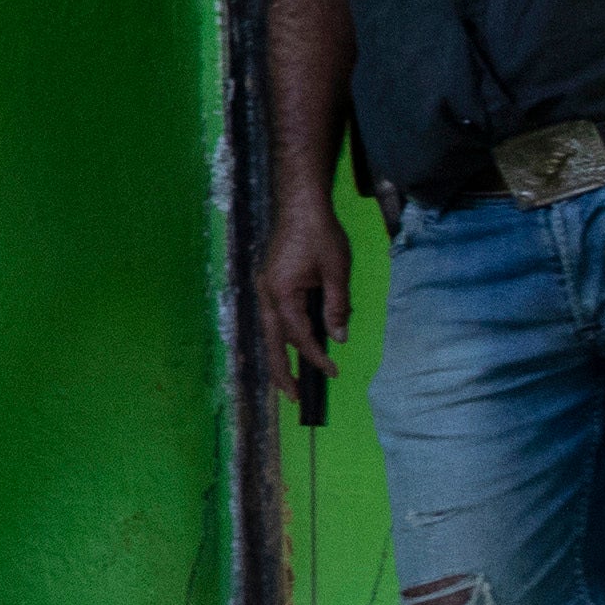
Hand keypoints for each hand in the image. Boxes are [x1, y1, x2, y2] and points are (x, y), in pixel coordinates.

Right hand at [251, 195, 350, 393]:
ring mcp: (265, 289)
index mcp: (282, 293)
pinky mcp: (269, 284)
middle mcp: (267, 294)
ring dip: (278, 357)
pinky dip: (280, 338)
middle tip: (292, 399)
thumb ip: (337, 306)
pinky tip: (289, 347)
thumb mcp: (337, 271)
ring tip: (286, 382)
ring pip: (269, 332)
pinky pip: (272, 319)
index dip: (316, 357)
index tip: (333, 373)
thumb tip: (339, 337)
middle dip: (281, 372)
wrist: (300, 206)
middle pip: (273, 342)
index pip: (299, 335)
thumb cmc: (321, 234)